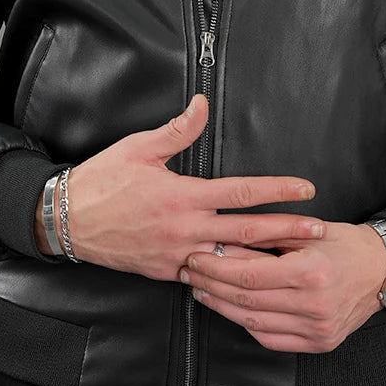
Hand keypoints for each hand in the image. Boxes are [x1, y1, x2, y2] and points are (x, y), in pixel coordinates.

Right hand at [59, 94, 323, 280]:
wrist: (66, 220)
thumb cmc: (103, 180)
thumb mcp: (139, 147)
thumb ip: (177, 129)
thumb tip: (202, 103)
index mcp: (183, 195)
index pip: (242, 191)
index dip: (277, 190)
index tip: (306, 189)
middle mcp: (185, 228)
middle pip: (247, 232)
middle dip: (287, 232)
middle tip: (319, 232)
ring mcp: (176, 254)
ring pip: (231, 263)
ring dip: (266, 262)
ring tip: (296, 262)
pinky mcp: (165, 271)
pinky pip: (204, 278)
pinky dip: (230, 280)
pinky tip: (252, 282)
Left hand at [178, 221, 385, 353]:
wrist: (383, 270)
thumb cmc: (346, 244)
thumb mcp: (308, 230)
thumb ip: (266, 237)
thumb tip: (223, 241)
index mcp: (310, 272)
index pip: (248, 275)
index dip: (216, 267)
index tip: (195, 257)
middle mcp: (314, 304)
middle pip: (247, 300)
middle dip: (211, 285)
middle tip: (189, 273)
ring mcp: (318, 329)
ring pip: (254, 322)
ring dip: (223, 307)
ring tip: (203, 291)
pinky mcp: (319, 343)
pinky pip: (272, 339)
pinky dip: (248, 324)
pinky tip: (231, 310)